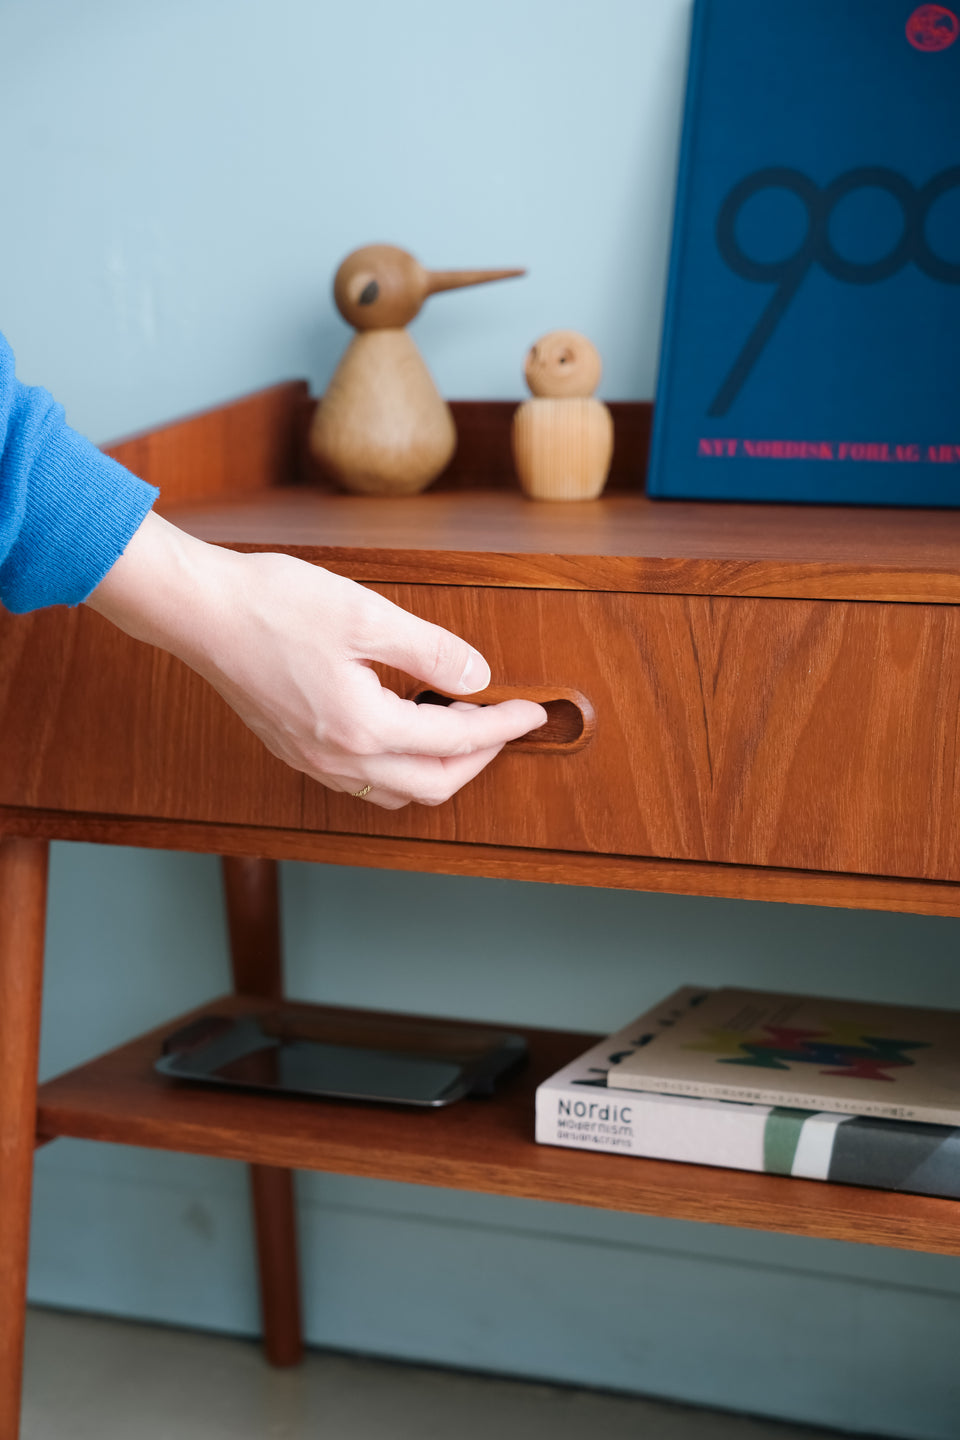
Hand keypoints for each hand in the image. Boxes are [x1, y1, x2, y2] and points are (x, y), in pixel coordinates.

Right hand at [86, 512, 546, 808]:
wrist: (197, 612)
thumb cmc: (271, 605)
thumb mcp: (366, 615)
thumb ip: (431, 650)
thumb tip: (477, 676)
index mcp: (363, 728)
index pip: (457, 742)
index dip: (503, 727)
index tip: (531, 712)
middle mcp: (338, 759)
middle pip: (433, 786)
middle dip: (479, 759)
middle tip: (503, 724)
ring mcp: (313, 761)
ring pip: (395, 793)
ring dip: (438, 769)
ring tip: (458, 728)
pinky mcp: (295, 750)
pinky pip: (362, 783)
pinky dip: (399, 768)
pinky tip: (404, 731)